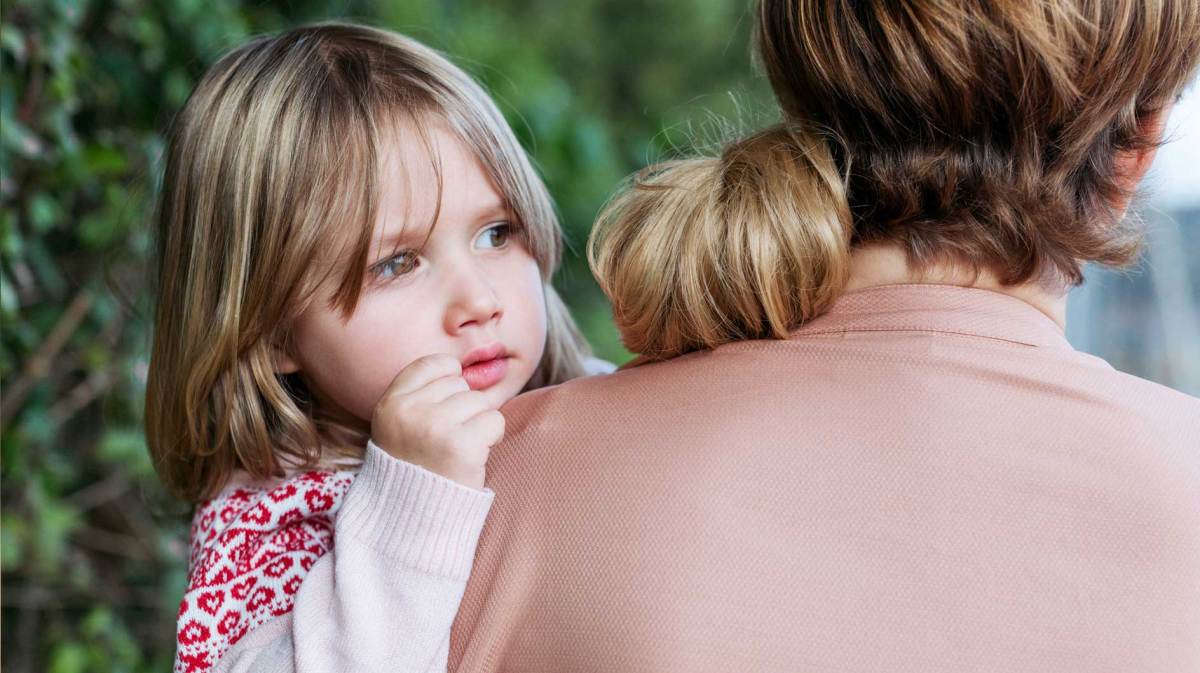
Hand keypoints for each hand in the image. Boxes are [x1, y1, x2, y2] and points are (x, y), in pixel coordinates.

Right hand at [369, 354, 503, 489]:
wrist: (412, 519)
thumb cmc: (413, 469)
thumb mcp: (400, 427)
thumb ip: (423, 396)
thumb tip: (468, 370)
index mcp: (390, 403)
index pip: (432, 364)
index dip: (448, 381)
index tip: (444, 408)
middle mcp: (409, 411)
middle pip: (460, 384)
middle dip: (463, 410)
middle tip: (447, 441)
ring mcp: (435, 426)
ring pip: (479, 401)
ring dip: (478, 424)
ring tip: (458, 450)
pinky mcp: (461, 445)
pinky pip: (494, 420)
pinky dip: (492, 437)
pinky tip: (474, 456)